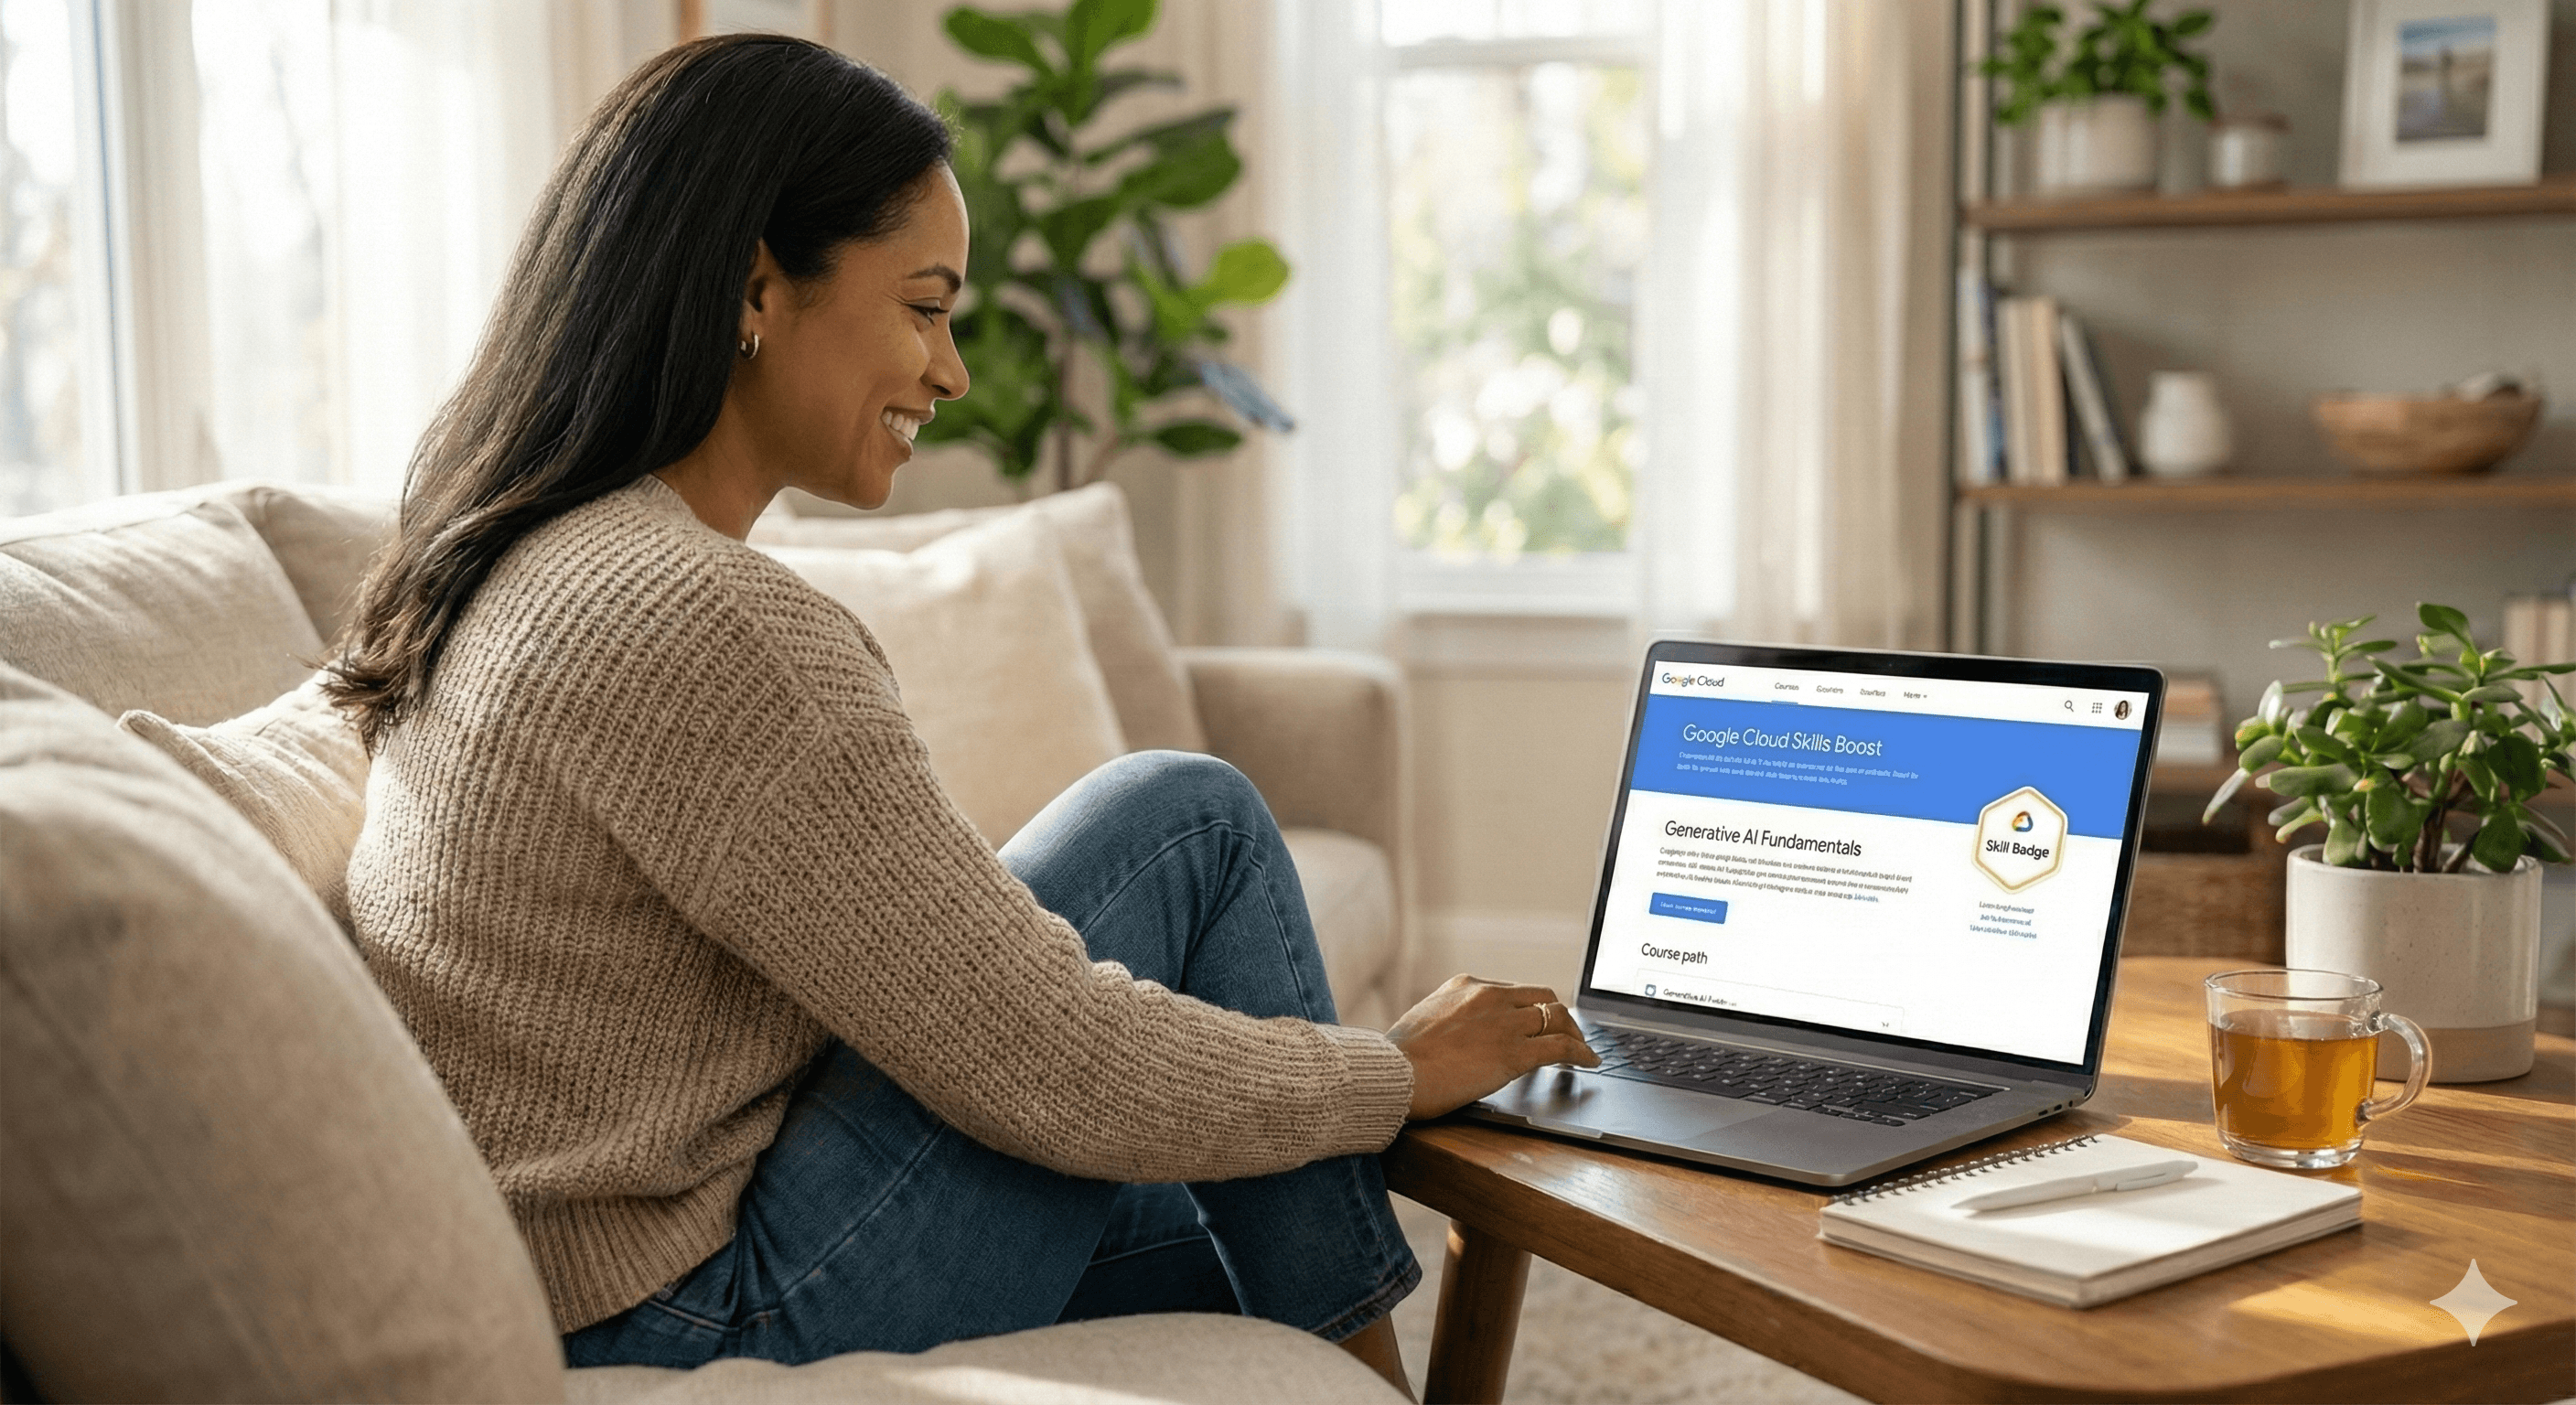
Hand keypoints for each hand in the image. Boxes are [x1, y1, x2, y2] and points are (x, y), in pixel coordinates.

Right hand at [1384, 974, 1600, 1119]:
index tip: (1538, 1020)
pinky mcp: (1514, 1053)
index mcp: (1466, 986)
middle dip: (1560, 1015)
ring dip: (1575, 1033)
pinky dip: (1581, 1053)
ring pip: (1557, 1018)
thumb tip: (1456, 1038)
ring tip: (1583, 1049)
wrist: (1393, 1072)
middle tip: (1568, 1033)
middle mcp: (1490, 997)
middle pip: (1543, 997)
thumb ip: (1448, 1021)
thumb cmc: (1398, 1058)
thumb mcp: (1423, 1022)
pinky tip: (1589, 1062)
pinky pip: (1561, 1047)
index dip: (1532, 1007)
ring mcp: (1504, 1024)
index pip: (1514, 991)